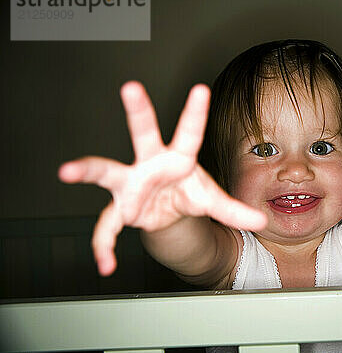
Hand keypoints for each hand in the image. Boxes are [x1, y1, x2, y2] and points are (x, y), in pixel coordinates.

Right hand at [59, 82, 266, 275]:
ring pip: (106, 171)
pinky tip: (106, 265)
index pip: (189, 132)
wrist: (168, 210)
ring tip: (66, 171)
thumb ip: (234, 210)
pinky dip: (105, 246)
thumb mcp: (211, 200)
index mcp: (178, 157)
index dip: (195, 112)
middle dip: (138, 111)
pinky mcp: (120, 207)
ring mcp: (131, 183)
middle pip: (143, 133)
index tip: (200, 89)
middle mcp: (150, 163)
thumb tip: (263, 220)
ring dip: (86, 170)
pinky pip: (106, 226)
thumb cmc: (188, 192)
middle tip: (131, 86)